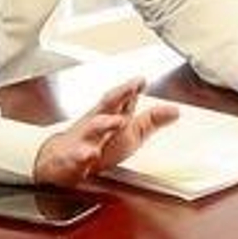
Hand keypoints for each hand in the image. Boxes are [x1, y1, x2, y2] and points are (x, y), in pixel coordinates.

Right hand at [32, 78, 180, 186]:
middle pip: (108, 104)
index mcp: (111, 114)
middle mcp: (97, 122)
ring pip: (93, 127)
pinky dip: (84, 154)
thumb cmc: (99, 143)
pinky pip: (78, 155)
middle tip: (132, 86)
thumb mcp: (130, 132)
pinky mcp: (74, 157)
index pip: (123, 98)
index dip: (132, 88)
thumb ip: (151, 120)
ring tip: (119, 121)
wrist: (62, 159)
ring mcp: (84, 138)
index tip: (142, 80)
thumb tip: (175, 110)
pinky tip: (91, 154)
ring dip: (105, 123)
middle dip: (120, 94)